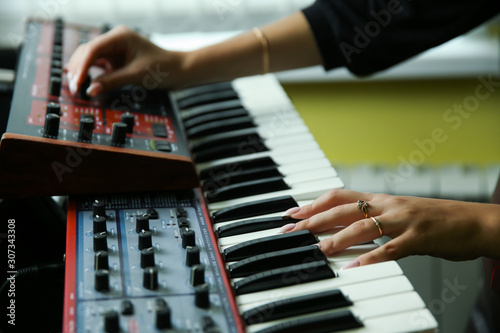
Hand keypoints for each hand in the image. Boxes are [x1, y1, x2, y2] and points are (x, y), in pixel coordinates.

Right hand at [64, 25, 188, 95]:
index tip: (76, 82)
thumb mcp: (136, 75)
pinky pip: (98, 66)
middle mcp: (115, 40)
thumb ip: (112, 81)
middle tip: (73, 88)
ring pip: (90, 58)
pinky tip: (82, 82)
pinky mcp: (117, 60)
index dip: (81, 66)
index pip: (93, 48)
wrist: (180, 70)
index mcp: (120, 36)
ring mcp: (115, 50)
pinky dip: (90, 74)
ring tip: (75, 87)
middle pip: (87, 52)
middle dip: (78, 69)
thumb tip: (91, 90)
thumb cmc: (164, 67)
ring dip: (81, 71)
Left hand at [281, 189, 499, 267]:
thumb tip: (343, 228)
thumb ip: (372, 219)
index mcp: (381, 199)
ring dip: (337, 238)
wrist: (474, 221)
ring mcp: (403, 220)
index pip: (339, 196)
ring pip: (363, 227)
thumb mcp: (398, 213)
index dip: (313, 203)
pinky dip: (371, 259)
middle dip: (314, 220)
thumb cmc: (435, 219)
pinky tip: (355, 268)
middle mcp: (388, 205)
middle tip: (292, 231)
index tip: (292, 213)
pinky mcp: (419, 238)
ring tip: (318, 249)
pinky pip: (391, 249)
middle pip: (344, 210)